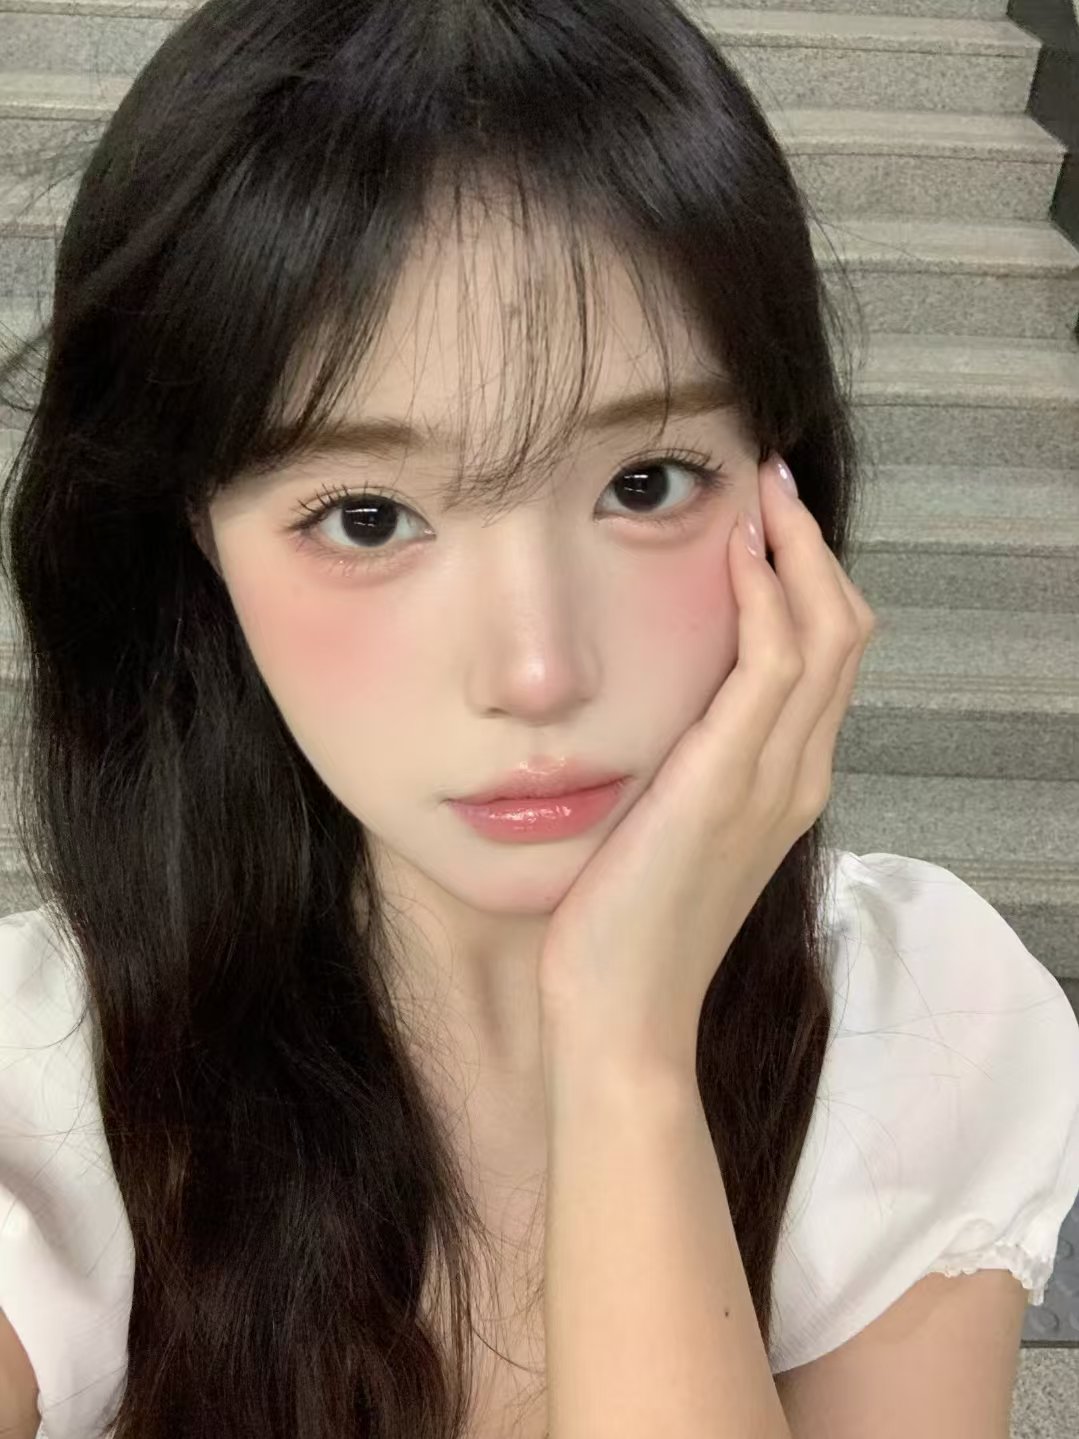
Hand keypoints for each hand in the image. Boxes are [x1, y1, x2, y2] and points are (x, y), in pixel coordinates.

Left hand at [537, 455, 877, 1077]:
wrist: (622, 1013)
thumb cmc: (627, 926)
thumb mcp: (667, 828)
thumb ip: (685, 766)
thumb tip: (658, 709)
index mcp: (785, 782)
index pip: (826, 657)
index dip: (808, 579)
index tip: (767, 518)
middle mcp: (798, 774)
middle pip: (843, 633)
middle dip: (812, 547)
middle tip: (771, 482)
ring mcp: (774, 780)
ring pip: (825, 637)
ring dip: (797, 553)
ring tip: (762, 492)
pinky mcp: (730, 782)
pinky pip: (771, 667)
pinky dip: (766, 599)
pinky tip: (737, 553)